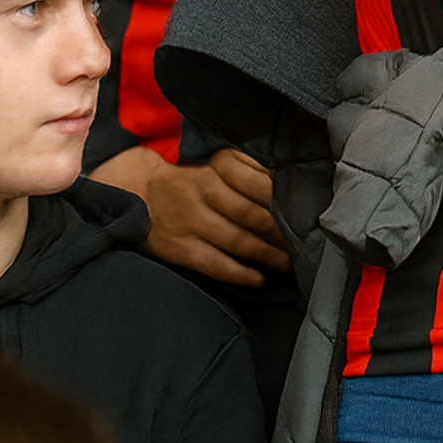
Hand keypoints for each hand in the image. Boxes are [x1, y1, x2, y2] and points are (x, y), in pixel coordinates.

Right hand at [92, 145, 290, 286]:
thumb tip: (283, 176)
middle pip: (250, 215)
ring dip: (266, 254)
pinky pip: (214, 264)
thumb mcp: (214, 164)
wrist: (139, 194)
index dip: (282, 200)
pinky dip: (238, 274)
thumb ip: (246, 166)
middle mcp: (203, 195)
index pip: (257, 184)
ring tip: (288, 262)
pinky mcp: (180, 249)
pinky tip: (258, 278)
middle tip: (302, 242)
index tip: (304, 210)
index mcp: (215, 171)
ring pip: (236, 241)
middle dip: (279, 231)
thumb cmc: (189, 180)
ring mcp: (190, 223)